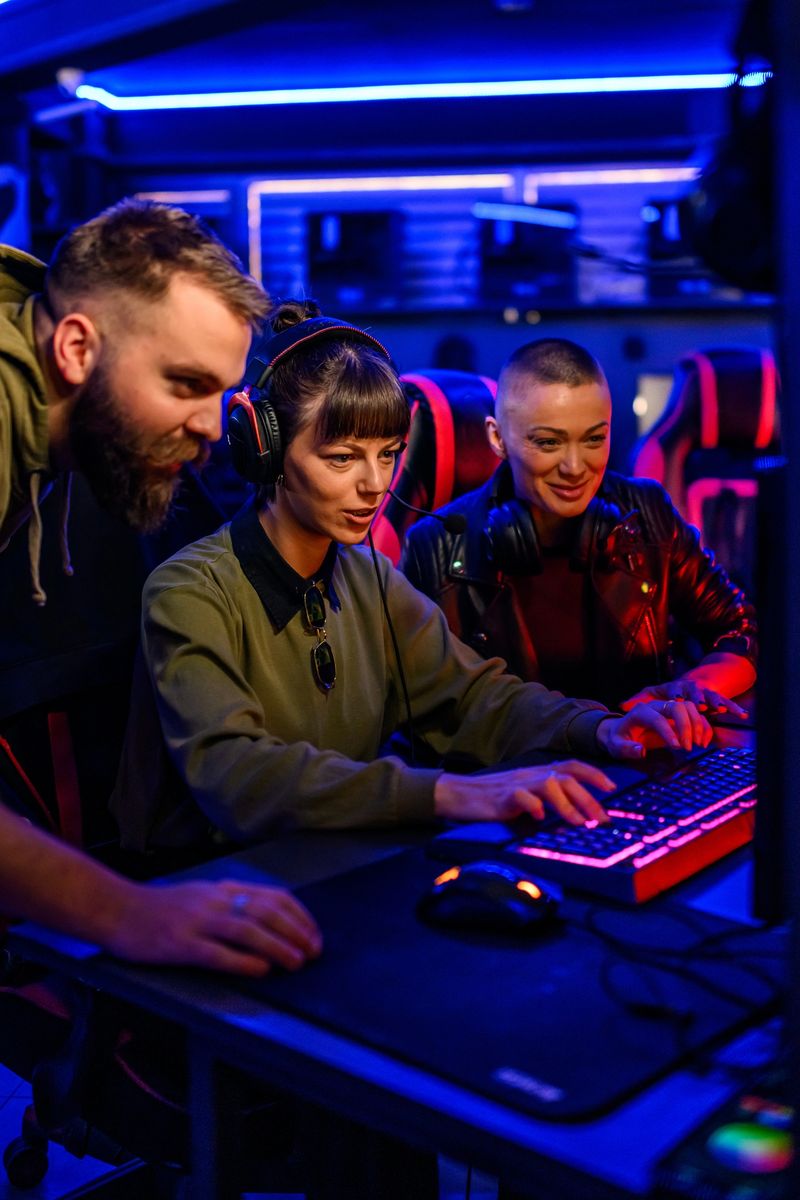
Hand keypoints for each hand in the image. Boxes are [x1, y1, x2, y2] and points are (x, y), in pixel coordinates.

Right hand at [107, 879, 322, 976]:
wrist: (117, 909)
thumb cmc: (161, 908)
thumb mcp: (203, 897)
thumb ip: (233, 905)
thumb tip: (272, 924)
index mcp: (223, 890)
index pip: (273, 896)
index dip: (299, 916)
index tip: (314, 935)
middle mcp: (215, 901)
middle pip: (265, 912)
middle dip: (295, 932)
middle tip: (313, 952)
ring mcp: (197, 921)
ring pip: (246, 930)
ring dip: (277, 946)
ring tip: (296, 962)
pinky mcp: (179, 944)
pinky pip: (216, 953)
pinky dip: (242, 961)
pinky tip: (261, 970)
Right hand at [434, 759, 615, 825]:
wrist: (460, 794)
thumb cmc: (495, 797)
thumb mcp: (526, 794)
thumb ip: (548, 799)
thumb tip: (578, 814)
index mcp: (539, 772)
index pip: (572, 766)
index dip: (594, 774)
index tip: (612, 788)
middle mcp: (532, 774)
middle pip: (566, 778)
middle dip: (588, 798)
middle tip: (602, 819)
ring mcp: (517, 784)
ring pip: (548, 785)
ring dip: (567, 804)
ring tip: (578, 823)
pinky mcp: (502, 797)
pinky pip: (521, 797)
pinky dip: (533, 806)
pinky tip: (541, 818)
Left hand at [597, 700, 711, 759]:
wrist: (622, 732)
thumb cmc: (619, 739)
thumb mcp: (616, 746)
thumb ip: (627, 749)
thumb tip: (641, 751)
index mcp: (640, 711)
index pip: (657, 718)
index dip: (668, 732)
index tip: (676, 748)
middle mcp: (656, 706)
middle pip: (677, 706)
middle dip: (686, 726)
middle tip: (689, 747)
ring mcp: (668, 708)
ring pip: (689, 707)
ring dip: (698, 725)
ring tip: (699, 745)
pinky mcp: (678, 716)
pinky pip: (695, 715)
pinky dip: (703, 726)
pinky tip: (704, 743)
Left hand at [621, 680, 747, 718]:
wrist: (686, 685)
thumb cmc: (666, 694)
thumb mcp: (651, 696)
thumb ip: (637, 700)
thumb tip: (621, 705)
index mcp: (673, 688)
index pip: (675, 692)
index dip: (677, 697)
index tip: (679, 702)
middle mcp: (690, 688)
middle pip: (695, 693)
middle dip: (698, 699)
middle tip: (702, 706)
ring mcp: (704, 692)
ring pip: (712, 696)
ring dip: (717, 702)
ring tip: (723, 709)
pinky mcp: (715, 698)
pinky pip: (726, 702)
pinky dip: (734, 708)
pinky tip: (743, 715)